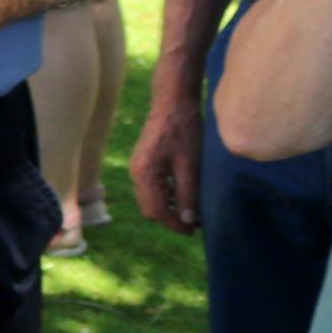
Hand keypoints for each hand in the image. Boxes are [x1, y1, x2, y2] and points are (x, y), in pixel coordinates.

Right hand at [128, 87, 203, 233]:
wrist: (173, 100)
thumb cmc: (183, 129)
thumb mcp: (190, 164)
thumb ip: (188, 193)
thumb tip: (189, 220)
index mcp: (145, 174)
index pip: (157, 212)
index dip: (175, 225)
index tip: (194, 231)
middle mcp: (136, 172)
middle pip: (150, 208)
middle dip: (170, 218)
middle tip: (195, 222)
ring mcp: (138, 166)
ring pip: (150, 198)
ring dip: (169, 207)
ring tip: (192, 208)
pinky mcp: (144, 161)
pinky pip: (152, 187)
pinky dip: (166, 195)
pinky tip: (184, 191)